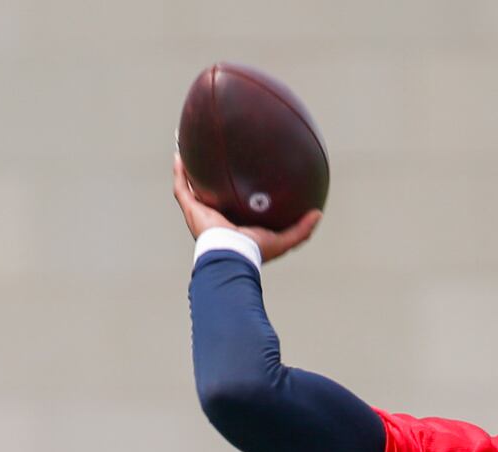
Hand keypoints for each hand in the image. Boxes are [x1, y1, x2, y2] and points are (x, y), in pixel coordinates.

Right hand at [171, 153, 321, 261]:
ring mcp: (200, 214)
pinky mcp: (190, 210)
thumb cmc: (254, 251)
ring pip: (192, 188)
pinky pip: (182, 187)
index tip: (240, 175)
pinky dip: (179, 171)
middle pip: (210, 194)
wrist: (232, 255)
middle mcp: (215, 218)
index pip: (233, 205)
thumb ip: (301, 229)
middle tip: (215, 158)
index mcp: (233, 225)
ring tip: (188, 149)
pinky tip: (179, 152)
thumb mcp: (282, 240)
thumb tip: (318, 214)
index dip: (235, 191)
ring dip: (189, 171)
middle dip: (210, 178)